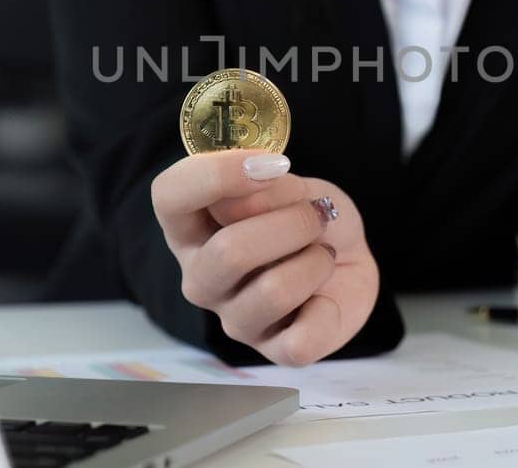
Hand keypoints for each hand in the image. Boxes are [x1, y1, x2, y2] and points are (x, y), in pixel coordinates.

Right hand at [150, 149, 378, 365]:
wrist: (348, 260)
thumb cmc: (305, 219)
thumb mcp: (294, 188)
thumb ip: (269, 190)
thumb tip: (252, 188)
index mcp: (191, 228)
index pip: (169, 195)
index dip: (216, 175)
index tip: (272, 165)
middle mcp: (201, 277)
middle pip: (228, 253)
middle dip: (291, 224)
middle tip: (317, 215)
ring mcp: (233, 320)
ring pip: (273, 292)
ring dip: (315, 261)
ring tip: (322, 254)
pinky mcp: (273, 352)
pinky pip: (301, 340)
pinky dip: (328, 310)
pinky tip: (324, 300)